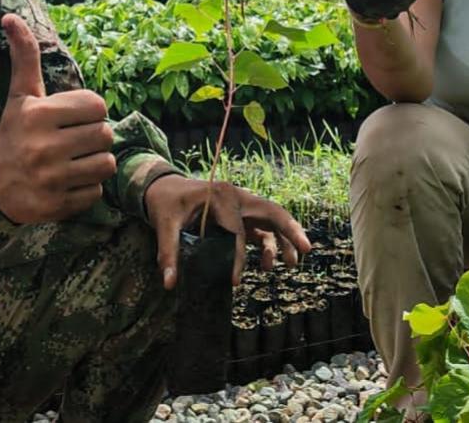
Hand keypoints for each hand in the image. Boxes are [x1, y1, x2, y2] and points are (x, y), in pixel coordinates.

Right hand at [0, 14, 115, 223]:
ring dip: (95, 163)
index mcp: (40, 115)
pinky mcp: (57, 205)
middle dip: (94, 137)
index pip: (97, 105)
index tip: (72, 118)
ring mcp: (52, 179)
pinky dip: (87, 188)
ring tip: (74, 161)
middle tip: (74, 141)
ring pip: (105, 164)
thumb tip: (11, 17)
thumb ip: (25, 58)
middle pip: (105, 135)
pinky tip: (67, 182)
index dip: (89, 111)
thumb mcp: (20, 97)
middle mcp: (45, 147)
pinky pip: (96, 193)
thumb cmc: (13, 135)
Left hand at [144, 176, 311, 289]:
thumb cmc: (165, 202)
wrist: (162, 186)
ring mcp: (241, 204)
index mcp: (221, 195)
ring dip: (284, 239)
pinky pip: (262, 227)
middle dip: (290, 230)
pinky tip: (268, 264)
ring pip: (271, 219)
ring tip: (292, 264)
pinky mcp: (239, 214)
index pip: (237, 230)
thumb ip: (168, 251)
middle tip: (306, 250)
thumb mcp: (163, 223)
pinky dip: (270, 243)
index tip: (233, 282)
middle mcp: (236, 196)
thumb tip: (169, 283)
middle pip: (272, 211)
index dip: (237, 258)